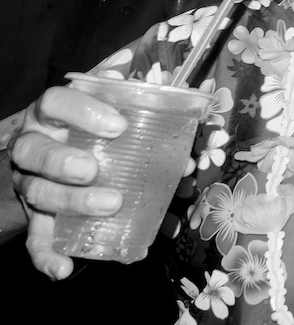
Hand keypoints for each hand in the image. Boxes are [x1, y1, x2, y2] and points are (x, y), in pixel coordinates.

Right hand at [7, 86, 127, 279]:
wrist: (53, 156)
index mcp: (53, 115)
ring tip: (107, 206)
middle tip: (92, 170)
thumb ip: (143, 124)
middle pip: (34, 151)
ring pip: (38, 192)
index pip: (57, 102)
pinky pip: (35, 236)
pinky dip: (46, 254)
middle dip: (62, 161)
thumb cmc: (94, 132)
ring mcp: (32, 181)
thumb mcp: (111, 117)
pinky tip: (62, 269)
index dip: (82, 112)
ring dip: (71, 202)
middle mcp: (36, 145)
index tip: (118, 125)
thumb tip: (185, 156)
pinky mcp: (35, 214)